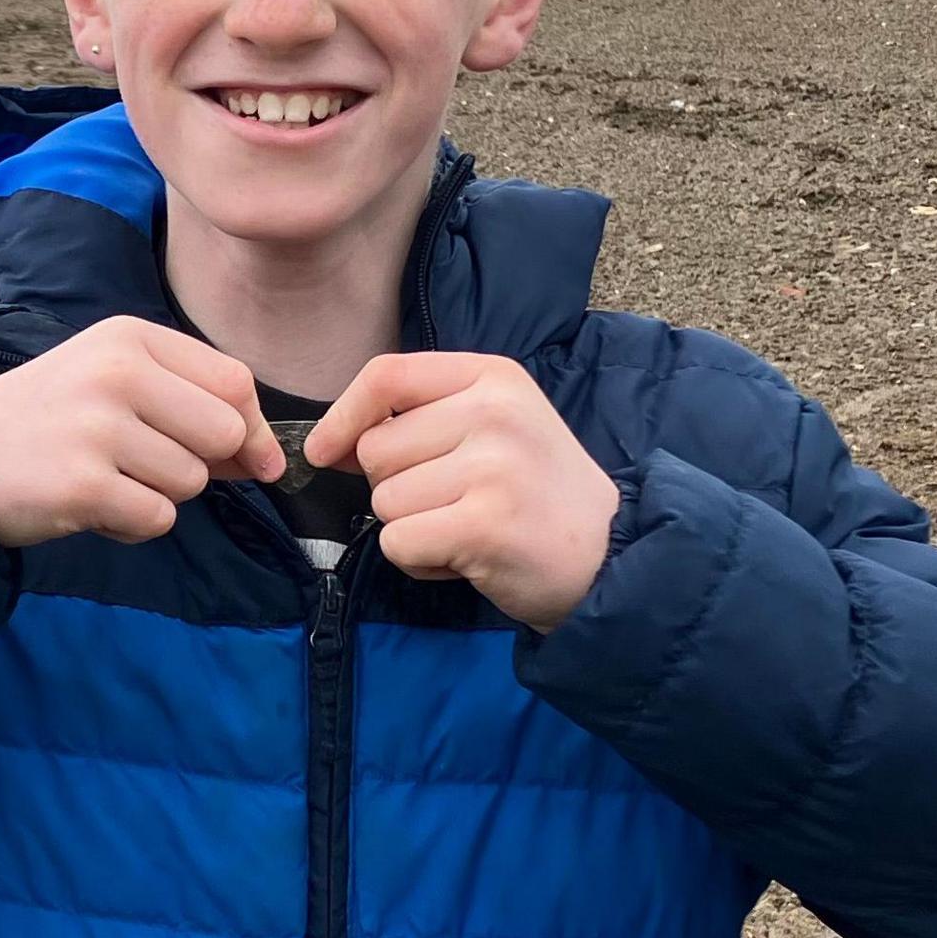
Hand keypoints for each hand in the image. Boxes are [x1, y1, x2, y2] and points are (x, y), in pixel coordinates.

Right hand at [0, 316, 282, 546]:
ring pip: (191, 482)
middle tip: (147, 465)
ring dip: (159, 495)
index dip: (251, 428)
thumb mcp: (117, 383)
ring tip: (108, 480)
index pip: (233, 382)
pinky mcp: (82, 486)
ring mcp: (98, 429)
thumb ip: (193, 407)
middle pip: (223, 433)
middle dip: (201, 464)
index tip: (246, 458)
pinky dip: (134, 524)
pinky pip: (157, 518)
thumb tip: (270, 458)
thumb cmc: (52, 419)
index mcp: (130, 338)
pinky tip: (95, 506)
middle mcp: (117, 374)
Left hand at [308, 353, 617, 630]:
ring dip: (412, 529)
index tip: (325, 450)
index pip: (386, 375)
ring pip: (384, 500)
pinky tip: (466, 558)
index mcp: (493, 376)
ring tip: (467, 529)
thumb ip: (418, 422)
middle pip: (376, 448)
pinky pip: (398, 542)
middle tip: (455, 503)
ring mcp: (492, 467)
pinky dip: (420, 562)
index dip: (343, 415)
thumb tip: (327, 443)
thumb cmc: (539, 494)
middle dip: (396, 487)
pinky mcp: (484, 525)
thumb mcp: (494, 429)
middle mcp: (494, 412)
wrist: (611, 556)